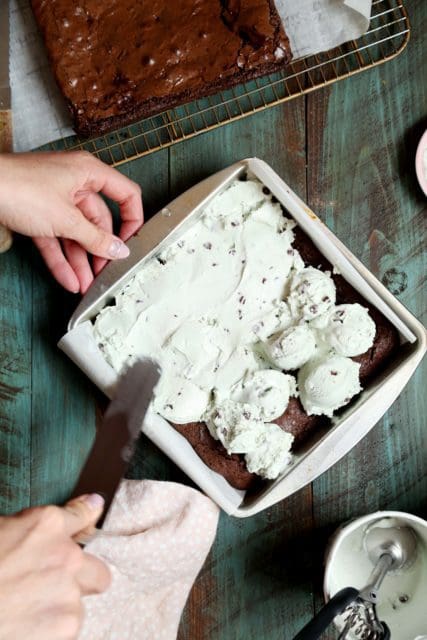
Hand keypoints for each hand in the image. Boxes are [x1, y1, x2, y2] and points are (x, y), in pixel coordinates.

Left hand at [0, 151, 142, 292]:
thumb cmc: (18, 186)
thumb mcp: (66, 218)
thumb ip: (96, 238)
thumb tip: (118, 249)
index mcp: (88, 173)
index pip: (125, 194)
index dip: (132, 220)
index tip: (130, 243)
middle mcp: (74, 184)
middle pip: (98, 221)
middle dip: (100, 250)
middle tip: (105, 272)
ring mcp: (55, 200)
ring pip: (76, 234)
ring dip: (81, 261)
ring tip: (86, 284)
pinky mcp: (37, 214)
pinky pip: (56, 240)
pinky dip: (61, 259)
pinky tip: (68, 278)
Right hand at [0, 493, 110, 639]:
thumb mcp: (0, 530)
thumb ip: (32, 530)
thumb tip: (54, 524)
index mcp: (47, 524)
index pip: (83, 514)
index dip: (86, 516)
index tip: (92, 511)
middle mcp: (66, 555)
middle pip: (99, 572)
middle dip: (82, 582)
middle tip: (53, 590)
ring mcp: (69, 592)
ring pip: (77, 607)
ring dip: (57, 611)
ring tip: (23, 613)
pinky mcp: (66, 626)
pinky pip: (66, 631)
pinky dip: (49, 633)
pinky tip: (24, 629)